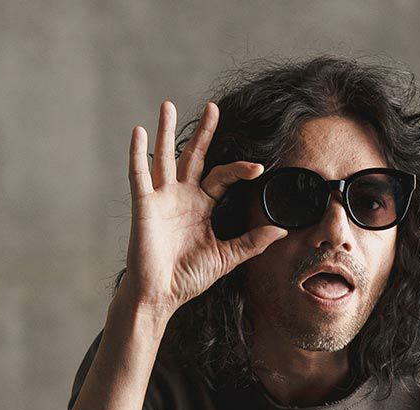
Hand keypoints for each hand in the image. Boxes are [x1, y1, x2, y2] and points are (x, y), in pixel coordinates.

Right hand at [121, 99, 287, 317]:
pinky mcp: (144, 205)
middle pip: (194, 156)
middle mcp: (182, 196)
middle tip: (213, 108)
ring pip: (165, 157)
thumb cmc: (188, 278)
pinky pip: (139, 175)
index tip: (258, 167)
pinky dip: (138, 154)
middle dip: (204, 133)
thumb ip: (251, 243)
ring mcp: (162, 198)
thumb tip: (280, 231)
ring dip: (166, 131)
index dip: (239, 169)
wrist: (161, 295)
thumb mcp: (226, 257)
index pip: (222, 177)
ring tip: (168, 105)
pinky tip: (139, 131)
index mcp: (202, 206)